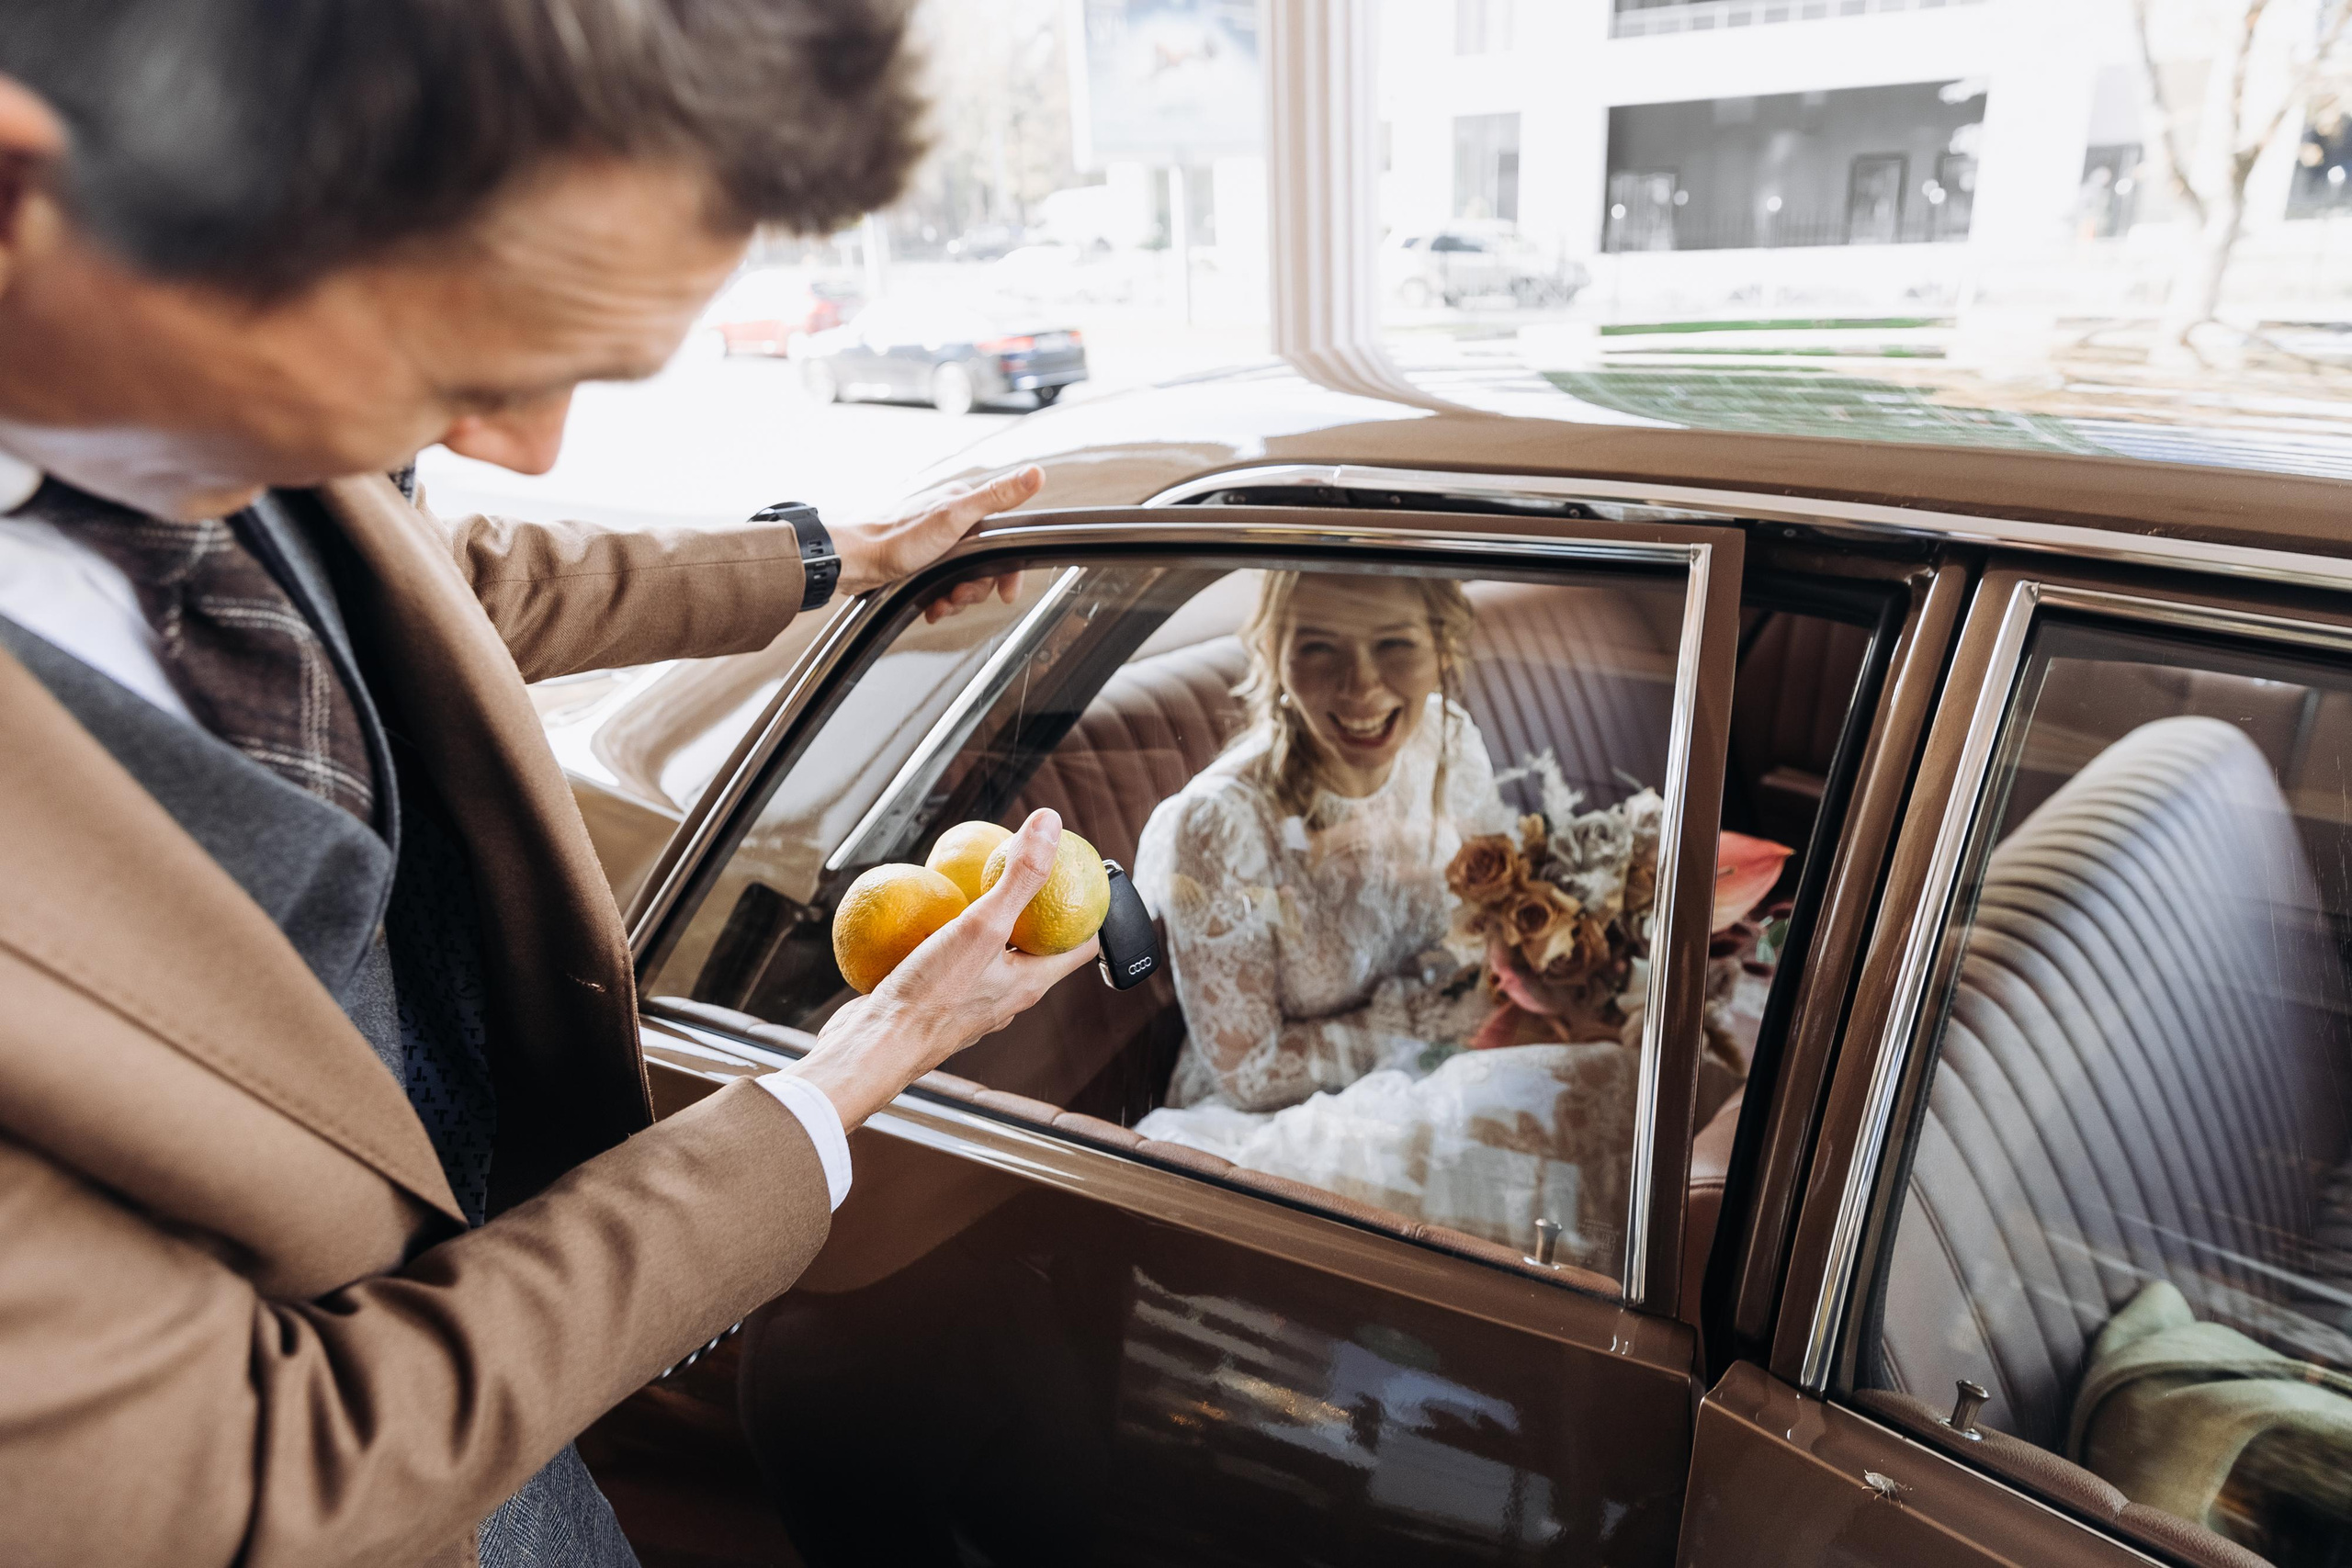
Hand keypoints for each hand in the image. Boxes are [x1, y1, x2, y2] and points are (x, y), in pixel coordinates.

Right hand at [785, 808, 1098, 1129]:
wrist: (874, 1045)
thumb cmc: (931, 995)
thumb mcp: (982, 925)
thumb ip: (1019, 877)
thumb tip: (1051, 825)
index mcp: (1030, 984)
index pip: (1080, 946)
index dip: (1088, 911)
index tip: (1081, 877)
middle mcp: (1006, 995)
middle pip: (1035, 946)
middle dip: (1034, 910)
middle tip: (1022, 870)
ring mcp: (970, 1000)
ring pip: (991, 954)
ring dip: (988, 922)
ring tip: (974, 885)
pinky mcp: (936, 1001)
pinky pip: (950, 961)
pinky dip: (946, 934)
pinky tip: (925, 910)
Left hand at [830, 465, 1041, 620]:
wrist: (853, 560)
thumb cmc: (898, 537)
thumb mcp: (955, 516)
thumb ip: (996, 497)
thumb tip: (1035, 474)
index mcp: (963, 506)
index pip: (1004, 539)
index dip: (1008, 569)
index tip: (1007, 590)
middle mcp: (951, 524)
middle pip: (985, 566)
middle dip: (975, 588)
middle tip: (960, 594)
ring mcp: (936, 546)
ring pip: (964, 580)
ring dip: (957, 598)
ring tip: (941, 602)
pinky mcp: (920, 564)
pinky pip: (943, 589)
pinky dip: (940, 602)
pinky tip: (931, 606)